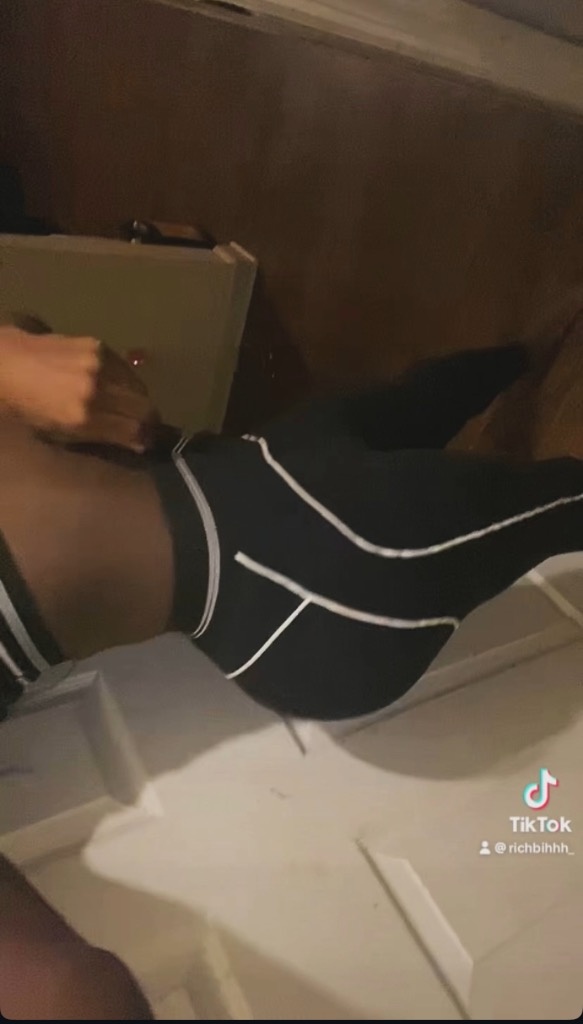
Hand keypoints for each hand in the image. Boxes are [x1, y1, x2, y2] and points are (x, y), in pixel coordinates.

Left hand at [0, 325, 158, 451]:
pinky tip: (114, 384)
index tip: (146, 442)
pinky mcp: (98, 345)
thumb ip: (100, 437)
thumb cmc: (27, 409)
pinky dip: (126, 380)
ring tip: (128, 405)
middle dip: (149, 420)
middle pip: (145, 408)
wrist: (6, 365)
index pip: (135, 430)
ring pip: (139, 387)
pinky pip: (126, 368)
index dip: (146, 438)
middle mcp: (95, 390)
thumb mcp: (60, 434)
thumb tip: (136, 441)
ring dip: (138, 399)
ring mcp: (98, 364)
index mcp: (83, 417)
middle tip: (145, 425)